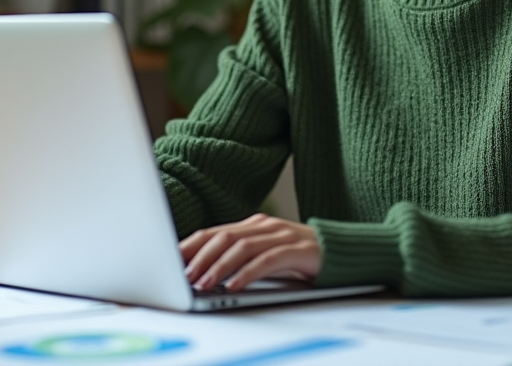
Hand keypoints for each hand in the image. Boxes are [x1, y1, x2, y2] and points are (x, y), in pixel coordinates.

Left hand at [179, 213, 321, 291]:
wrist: (342, 252)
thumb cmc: (299, 257)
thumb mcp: (265, 254)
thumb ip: (239, 257)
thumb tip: (202, 273)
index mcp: (253, 225)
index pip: (214, 231)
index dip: (190, 245)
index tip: (170, 260)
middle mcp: (264, 226)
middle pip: (224, 237)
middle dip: (200, 257)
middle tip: (184, 275)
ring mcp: (282, 235)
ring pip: (242, 247)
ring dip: (219, 266)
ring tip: (204, 283)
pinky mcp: (298, 250)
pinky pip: (268, 260)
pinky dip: (248, 273)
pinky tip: (235, 285)